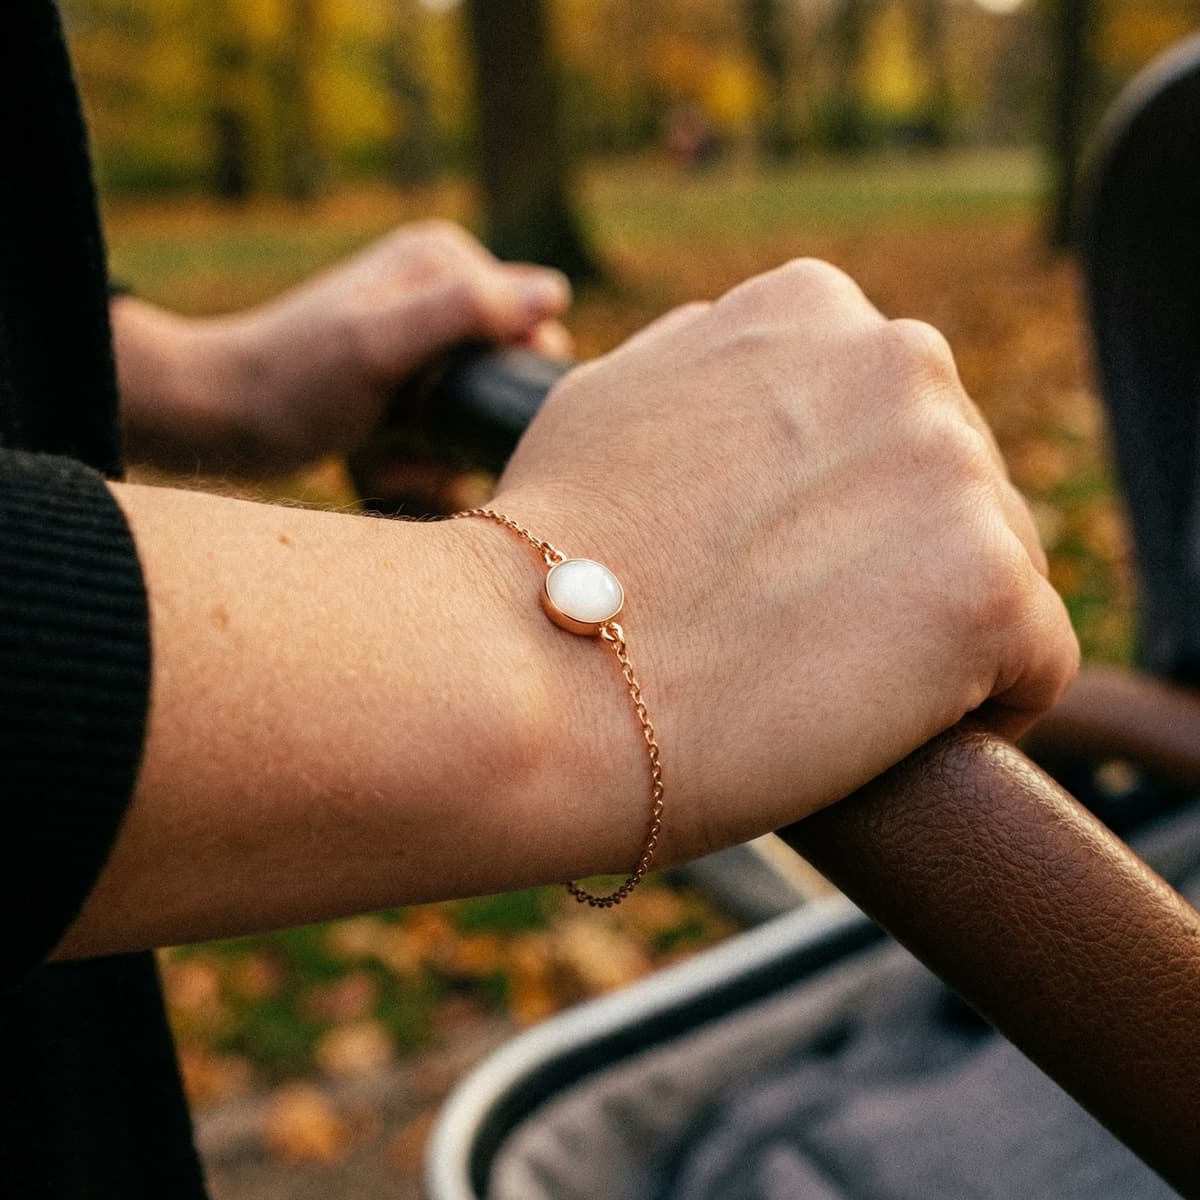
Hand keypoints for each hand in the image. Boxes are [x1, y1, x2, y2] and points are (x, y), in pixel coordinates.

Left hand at [115, 220, 570, 474]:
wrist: (219, 416)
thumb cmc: (294, 381)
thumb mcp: (380, 346)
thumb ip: (464, 312)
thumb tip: (556, 293)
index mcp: (447, 258)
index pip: (535, 329)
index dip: (508, 387)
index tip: (447, 414)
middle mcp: (442, 289)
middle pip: (506, 379)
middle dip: (470, 428)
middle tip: (410, 445)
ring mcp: (424, 336)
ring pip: (478, 414)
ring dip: (441, 455)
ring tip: (387, 458)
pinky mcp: (406, 379)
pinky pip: (447, 429)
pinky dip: (421, 459)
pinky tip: (380, 463)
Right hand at [489, 259, 1078, 859]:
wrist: (525, 670)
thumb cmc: (543, 557)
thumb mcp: (617, 401)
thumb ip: (707, 371)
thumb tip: (759, 385)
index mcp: (811, 309)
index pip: (888, 415)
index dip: (846, 508)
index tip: (789, 570)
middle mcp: (898, 359)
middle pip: (953, 487)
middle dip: (894, 561)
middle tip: (797, 636)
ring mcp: (950, 465)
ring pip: (1000, 568)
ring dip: (934, 631)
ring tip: (825, 684)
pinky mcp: (989, 584)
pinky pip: (1037, 660)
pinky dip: (985, 706)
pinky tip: (894, 732)